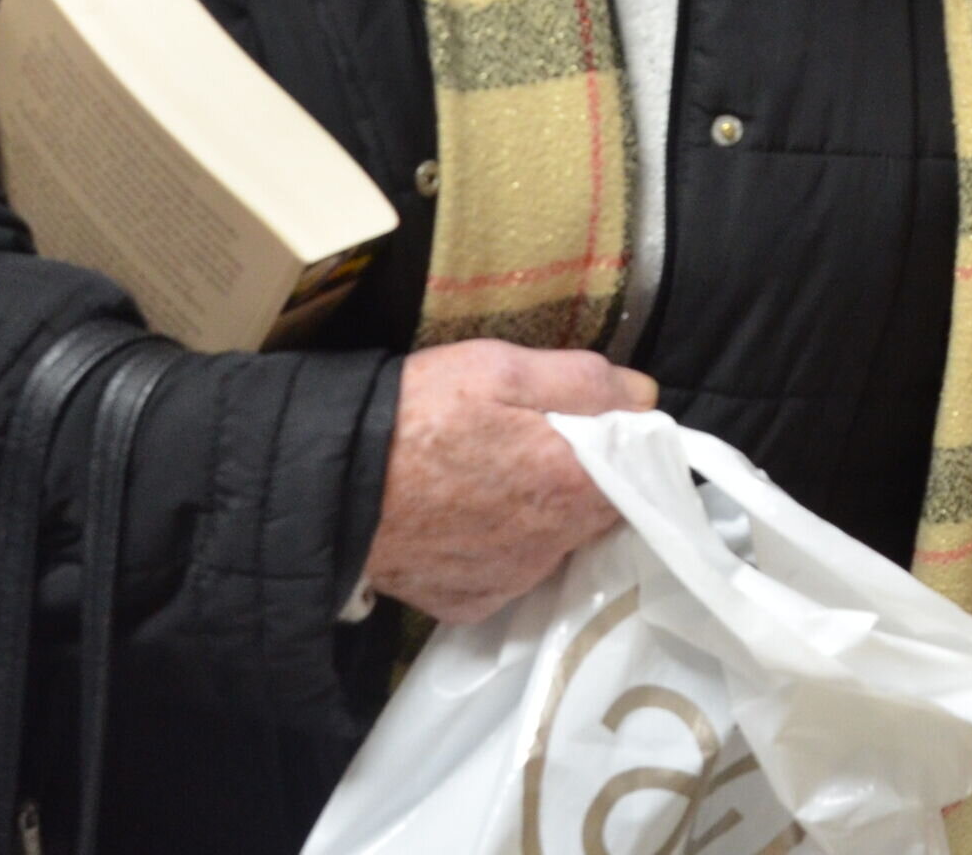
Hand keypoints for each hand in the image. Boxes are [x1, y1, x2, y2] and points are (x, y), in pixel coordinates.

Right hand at [365, 341, 661, 623]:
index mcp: (573, 485)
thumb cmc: (418, 416)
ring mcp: (510, 581)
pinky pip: (503, 574)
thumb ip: (583, 380)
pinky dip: (495, 548)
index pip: (639, 475)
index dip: (624, 448)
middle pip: (596, 513)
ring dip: (538, 516)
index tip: (596, 428)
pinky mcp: (468, 604)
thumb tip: (642, 395)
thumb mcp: (501, 367)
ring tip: (490, 479)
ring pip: (551, 545)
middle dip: (579, 481)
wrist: (330, 489)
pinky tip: (462, 518)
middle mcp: (552, 546)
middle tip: (534, 446)